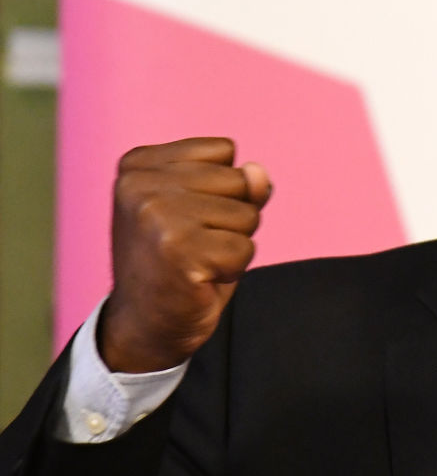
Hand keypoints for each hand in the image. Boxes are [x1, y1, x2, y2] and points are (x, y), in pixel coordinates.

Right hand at [99, 137, 271, 372]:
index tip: (187, 219)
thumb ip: (239, 185)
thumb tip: (259, 173)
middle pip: (239, 180)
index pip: (224, 150)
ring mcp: (155, 214)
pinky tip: (199, 279)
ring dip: (233, 245)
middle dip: (231, 218)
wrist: (145, 325)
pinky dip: (233, 269)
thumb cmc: (179, 263)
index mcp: (140, 164)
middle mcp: (139, 183)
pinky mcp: (177, 247)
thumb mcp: (208, 211)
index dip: (222, 190)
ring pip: (247, 215)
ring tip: (196, 261)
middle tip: (194, 245)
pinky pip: (245, 248)